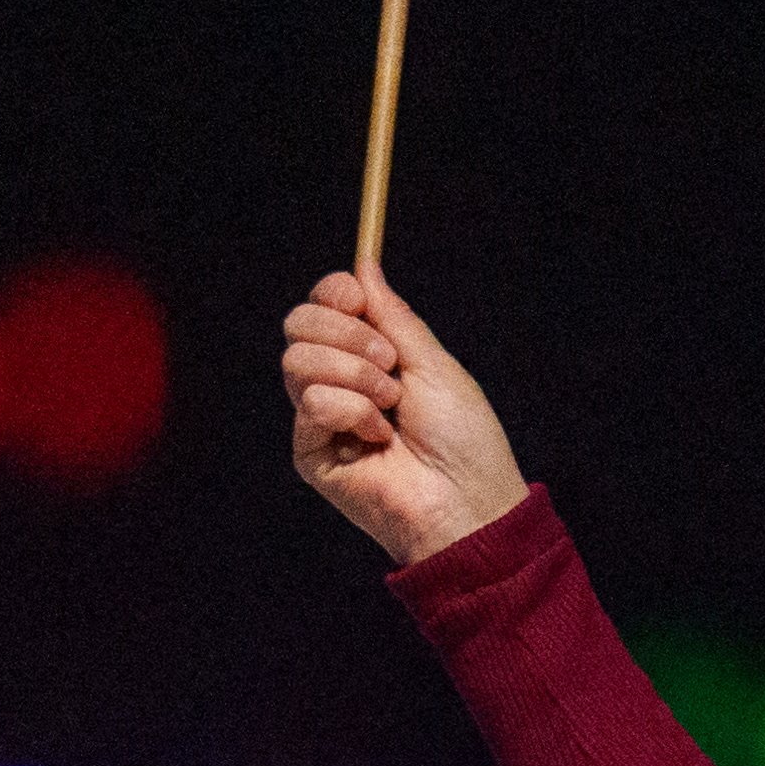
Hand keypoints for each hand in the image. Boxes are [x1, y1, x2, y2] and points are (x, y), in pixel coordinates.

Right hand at [281, 268, 531, 566]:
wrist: (467, 500)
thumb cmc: (463, 438)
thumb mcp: (433, 363)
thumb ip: (393, 316)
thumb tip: (363, 265)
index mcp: (368, 356)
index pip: (324, 306)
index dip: (334, 293)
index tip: (357, 299)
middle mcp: (339, 382)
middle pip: (299, 324)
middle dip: (346, 333)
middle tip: (389, 363)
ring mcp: (320, 417)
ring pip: (298, 360)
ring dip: (355, 376)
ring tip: (390, 407)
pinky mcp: (310, 452)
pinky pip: (311, 403)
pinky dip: (351, 413)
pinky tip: (377, 439)